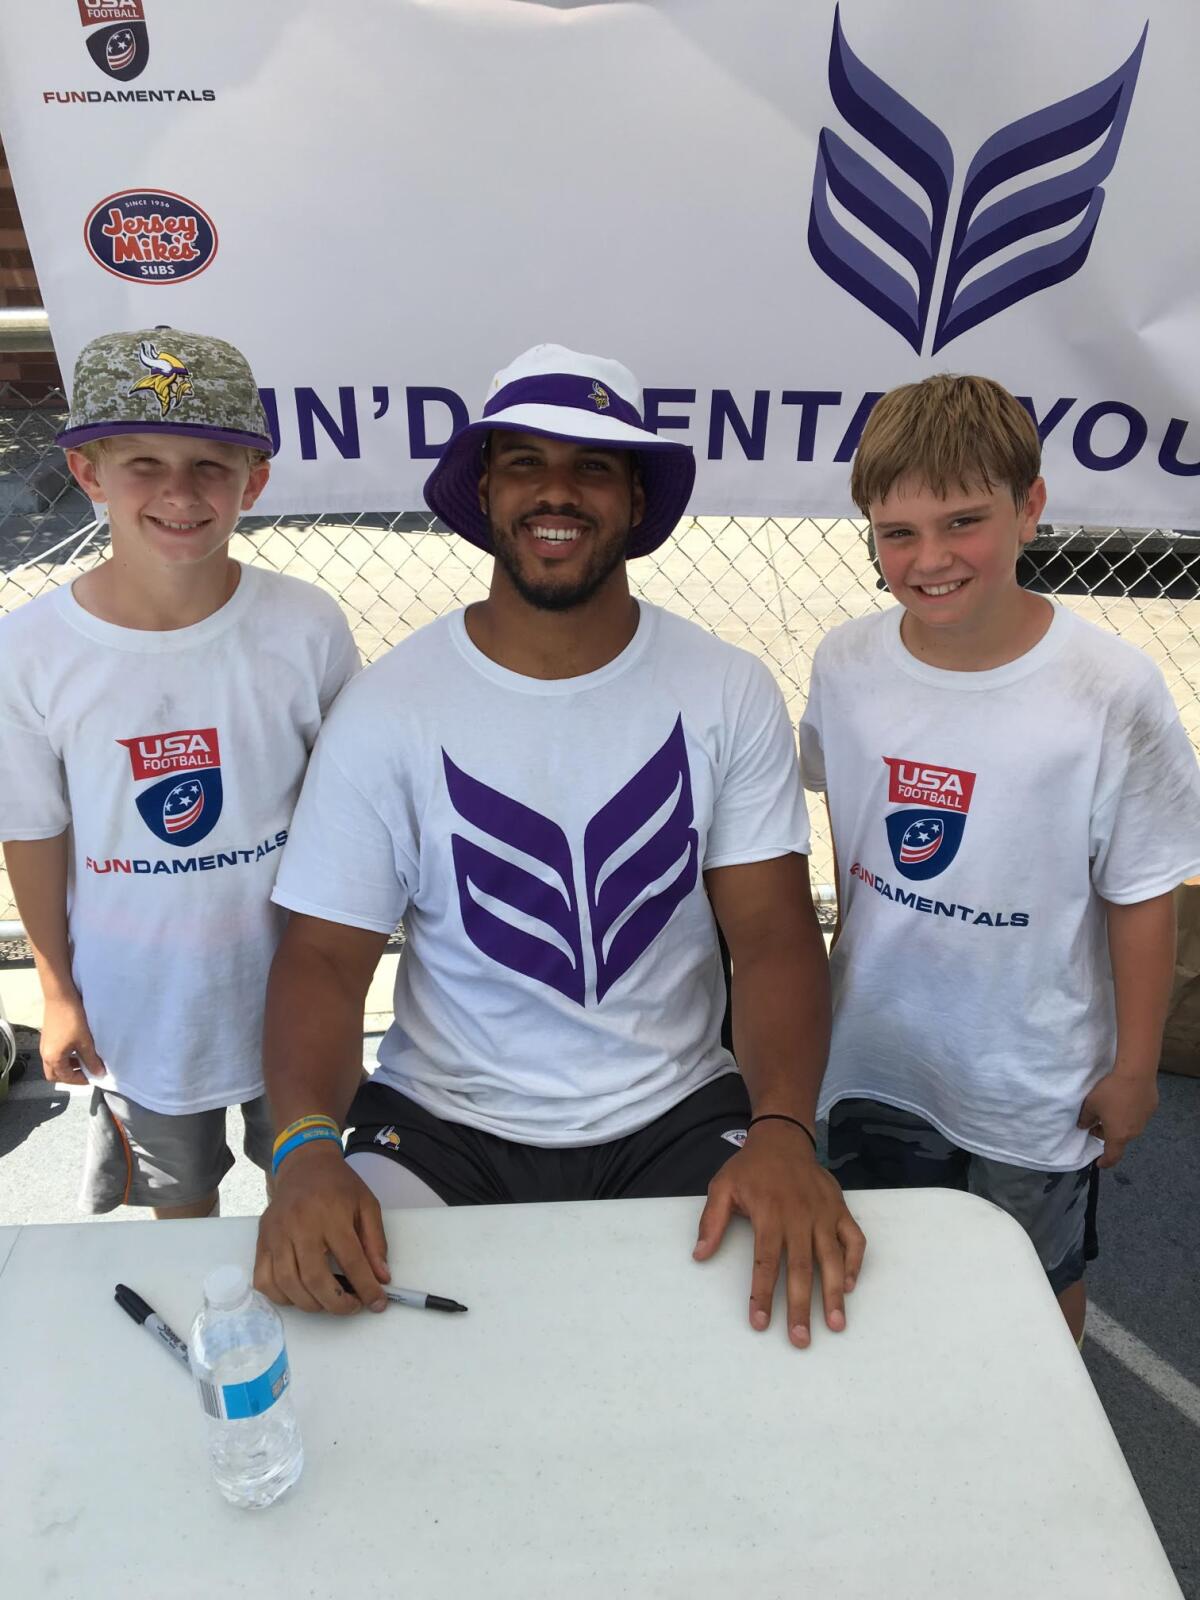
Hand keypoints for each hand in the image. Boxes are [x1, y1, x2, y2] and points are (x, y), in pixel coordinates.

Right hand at [39, 992, 105, 1084]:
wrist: (60, 996)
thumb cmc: (72, 1019)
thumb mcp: (85, 1041)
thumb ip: (92, 1059)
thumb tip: (99, 1073)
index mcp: (52, 1058)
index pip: (66, 1077)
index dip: (81, 1080)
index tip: (95, 1076)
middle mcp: (45, 1054)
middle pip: (55, 1075)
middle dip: (71, 1076)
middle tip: (87, 1072)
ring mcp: (45, 1046)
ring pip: (55, 1064)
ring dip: (69, 1066)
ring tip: (86, 1060)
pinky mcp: (48, 1037)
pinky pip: (55, 1054)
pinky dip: (66, 1057)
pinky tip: (78, 1049)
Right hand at [254, 1141, 390, 1314]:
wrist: (304, 1165)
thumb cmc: (338, 1186)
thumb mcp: (367, 1205)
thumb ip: (375, 1242)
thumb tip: (381, 1278)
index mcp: (331, 1214)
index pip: (351, 1261)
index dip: (367, 1288)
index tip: (377, 1303)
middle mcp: (300, 1225)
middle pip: (315, 1279)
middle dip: (338, 1303)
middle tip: (352, 1307)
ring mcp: (277, 1234)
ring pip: (288, 1284)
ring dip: (311, 1304)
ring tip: (328, 1302)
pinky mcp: (262, 1241)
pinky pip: (264, 1280)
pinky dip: (281, 1297)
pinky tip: (300, 1295)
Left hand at [693, 1120, 866, 1347]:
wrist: (782, 1139)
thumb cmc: (750, 1168)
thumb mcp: (722, 1186)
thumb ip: (711, 1221)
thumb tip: (699, 1255)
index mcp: (769, 1214)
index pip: (765, 1262)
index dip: (763, 1294)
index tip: (760, 1323)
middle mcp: (800, 1216)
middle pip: (801, 1268)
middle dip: (801, 1307)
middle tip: (801, 1340)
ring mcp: (824, 1213)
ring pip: (833, 1259)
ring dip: (835, 1293)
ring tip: (836, 1324)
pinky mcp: (840, 1209)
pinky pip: (854, 1239)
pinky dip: (855, 1263)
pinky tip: (850, 1286)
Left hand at [1077, 1069, 1158, 1168]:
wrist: (1136, 1074)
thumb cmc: (1110, 1092)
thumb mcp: (1091, 1105)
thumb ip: (1085, 1118)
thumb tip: (1083, 1126)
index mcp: (1118, 1135)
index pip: (1112, 1156)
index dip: (1105, 1162)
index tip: (1099, 1163)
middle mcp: (1134, 1132)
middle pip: (1118, 1139)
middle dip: (1106, 1134)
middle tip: (1095, 1123)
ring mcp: (1144, 1121)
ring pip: (1128, 1128)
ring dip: (1118, 1124)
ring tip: (1108, 1109)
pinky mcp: (1151, 1109)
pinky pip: (1136, 1116)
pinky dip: (1128, 1114)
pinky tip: (1123, 1099)